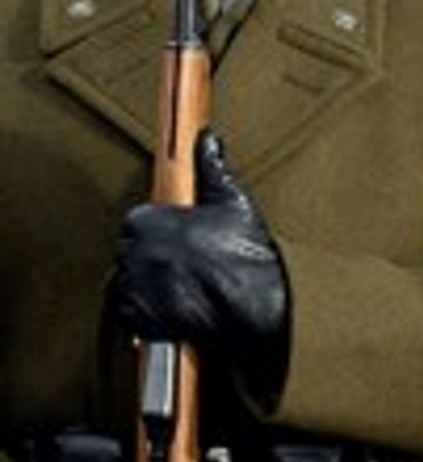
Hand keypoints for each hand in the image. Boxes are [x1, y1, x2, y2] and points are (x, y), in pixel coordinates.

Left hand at [109, 131, 291, 397]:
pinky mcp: (133, 316)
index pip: (141, 220)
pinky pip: (132, 309)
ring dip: (153, 282)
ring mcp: (132, 284)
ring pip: (133, 278)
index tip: (184, 239)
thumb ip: (213, 170)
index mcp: (148, 218)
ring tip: (187, 287)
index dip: (166, 230)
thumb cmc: (247, 265)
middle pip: (134, 249)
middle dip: (157, 255)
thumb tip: (207, 142)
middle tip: (190, 264)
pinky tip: (180, 305)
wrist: (252, 320)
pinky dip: (149, 309)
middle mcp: (133, 250)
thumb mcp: (236, 207)